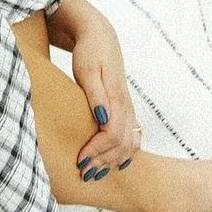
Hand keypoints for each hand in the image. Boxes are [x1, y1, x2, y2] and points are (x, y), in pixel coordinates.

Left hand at [69, 11, 141, 174]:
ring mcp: (127, 108)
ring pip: (129, 143)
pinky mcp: (125, 109)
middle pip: (122, 144)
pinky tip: (115, 164)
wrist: (100, 36)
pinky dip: (124, 154)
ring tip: (95, 174)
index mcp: (116, 98)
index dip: (96, 152)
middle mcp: (125, 106)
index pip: (112, 135)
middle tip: (84, 175)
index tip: (79, 162)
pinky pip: (132, 137)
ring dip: (113, 161)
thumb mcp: (87, 71)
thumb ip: (95, 95)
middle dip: (103, 162)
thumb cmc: (89, 53)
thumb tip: (103, 118)